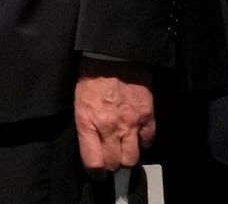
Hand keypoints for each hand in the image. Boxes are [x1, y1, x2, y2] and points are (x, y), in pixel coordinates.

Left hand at [73, 58, 154, 173]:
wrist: (114, 54)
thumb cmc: (91, 76)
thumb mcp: (79, 103)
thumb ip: (86, 128)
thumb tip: (93, 148)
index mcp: (88, 122)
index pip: (93, 163)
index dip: (95, 173)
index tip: (97, 172)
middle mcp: (110, 127)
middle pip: (114, 164)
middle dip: (111, 166)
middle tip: (110, 160)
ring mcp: (130, 122)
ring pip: (133, 159)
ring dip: (128, 158)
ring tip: (124, 151)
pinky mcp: (147, 115)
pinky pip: (149, 141)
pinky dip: (144, 142)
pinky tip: (138, 136)